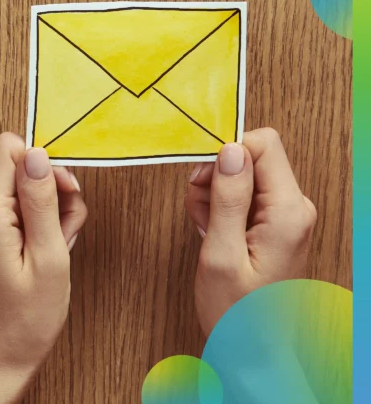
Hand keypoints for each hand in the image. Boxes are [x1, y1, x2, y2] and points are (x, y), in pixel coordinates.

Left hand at [0, 133, 86, 402]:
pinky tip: (45, 253)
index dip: (45, 165)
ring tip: (55, 251)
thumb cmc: (26, 317)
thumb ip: (42, 200)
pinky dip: (37, 226)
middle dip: (52, 194)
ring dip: (49, 214)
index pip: (10, 148)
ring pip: (22, 189)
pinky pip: (15, 208)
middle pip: (20, 168)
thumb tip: (37, 153)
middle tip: (64, 235)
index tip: (63, 197)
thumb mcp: (49, 256)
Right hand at [186, 128, 315, 334]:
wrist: (253, 350)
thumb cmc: (237, 313)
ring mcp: (286, 216)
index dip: (224, 152)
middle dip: (214, 176)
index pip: (262, 144)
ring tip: (205, 228)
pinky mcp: (274, 224)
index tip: (199, 178)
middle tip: (199, 211)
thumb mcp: (221, 254)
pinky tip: (212, 232)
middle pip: (250, 158)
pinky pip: (243, 196)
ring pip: (242, 175)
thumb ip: (227, 199)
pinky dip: (219, 207)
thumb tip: (229, 150)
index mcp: (288, 211)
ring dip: (213, 194)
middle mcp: (295, 208)